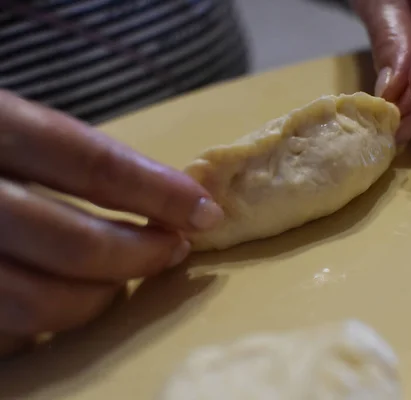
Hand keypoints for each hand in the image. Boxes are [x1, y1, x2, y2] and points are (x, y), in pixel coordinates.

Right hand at [0, 90, 222, 354]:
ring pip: (39, 302)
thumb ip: (71, 162)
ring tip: (124, 281)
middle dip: (140, 254)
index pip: (90, 163)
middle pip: (73, 243)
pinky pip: (6, 332)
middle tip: (174, 250)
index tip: (206, 211)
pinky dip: (48, 326)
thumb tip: (167, 200)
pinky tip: (66, 302)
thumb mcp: (11, 130)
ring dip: (101, 298)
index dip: (157, 191)